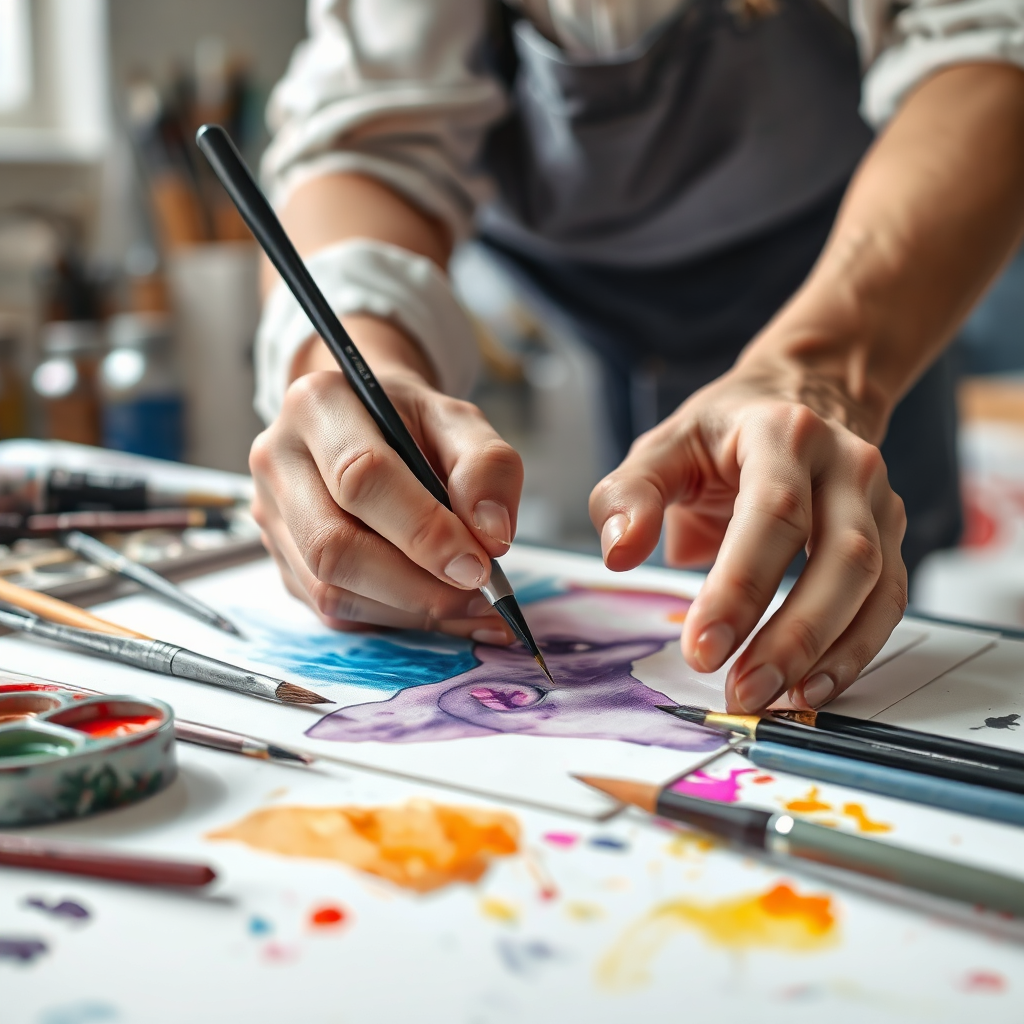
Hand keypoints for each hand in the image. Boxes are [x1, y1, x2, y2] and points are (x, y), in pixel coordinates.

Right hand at [250, 318, 522, 641]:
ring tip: (472, 607)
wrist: (370, 424)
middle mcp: (278, 460)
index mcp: (318, 405)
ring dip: (410, 609)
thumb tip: (492, 535)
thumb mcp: (460, 421)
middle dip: (416, 585)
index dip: (423, 531)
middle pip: (333, 547)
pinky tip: (443, 611)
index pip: (360, 478)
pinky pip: (335, 611)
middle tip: (479, 595)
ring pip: (330, 590)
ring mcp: (272, 517)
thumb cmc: (412, 423)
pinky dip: (396, 619)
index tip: (479, 565)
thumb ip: (486, 465)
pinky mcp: (282, 562)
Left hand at [589, 351, 907, 712]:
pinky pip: (888, 603)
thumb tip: (619, 552)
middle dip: (791, 635)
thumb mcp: (662, 448)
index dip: (741, 587)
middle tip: (741, 690)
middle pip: (842, 557)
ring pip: (875, 585)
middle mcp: (847, 465)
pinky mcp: (890, 539)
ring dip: (827, 653)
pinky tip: (811, 687)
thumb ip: (629, 496)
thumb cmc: (722, 435)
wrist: (795, 400)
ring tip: (773, 700)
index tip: (702, 649)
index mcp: (785, 433)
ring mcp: (878, 502)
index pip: (775, 514)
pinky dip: (854, 652)